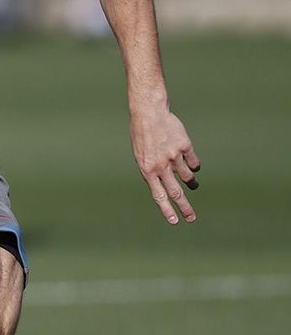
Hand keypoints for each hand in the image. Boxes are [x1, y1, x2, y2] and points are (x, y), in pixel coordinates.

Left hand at [129, 108, 200, 224]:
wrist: (149, 113)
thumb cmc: (142, 135)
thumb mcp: (140, 155)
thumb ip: (152, 171)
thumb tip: (166, 186)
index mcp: (147, 169)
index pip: (158, 195)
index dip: (167, 209)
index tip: (174, 221)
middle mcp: (161, 165)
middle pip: (176, 192)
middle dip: (185, 207)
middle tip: (192, 218)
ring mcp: (174, 156)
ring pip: (188, 177)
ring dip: (191, 183)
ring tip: (192, 184)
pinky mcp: (185, 146)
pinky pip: (194, 162)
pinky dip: (194, 166)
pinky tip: (191, 164)